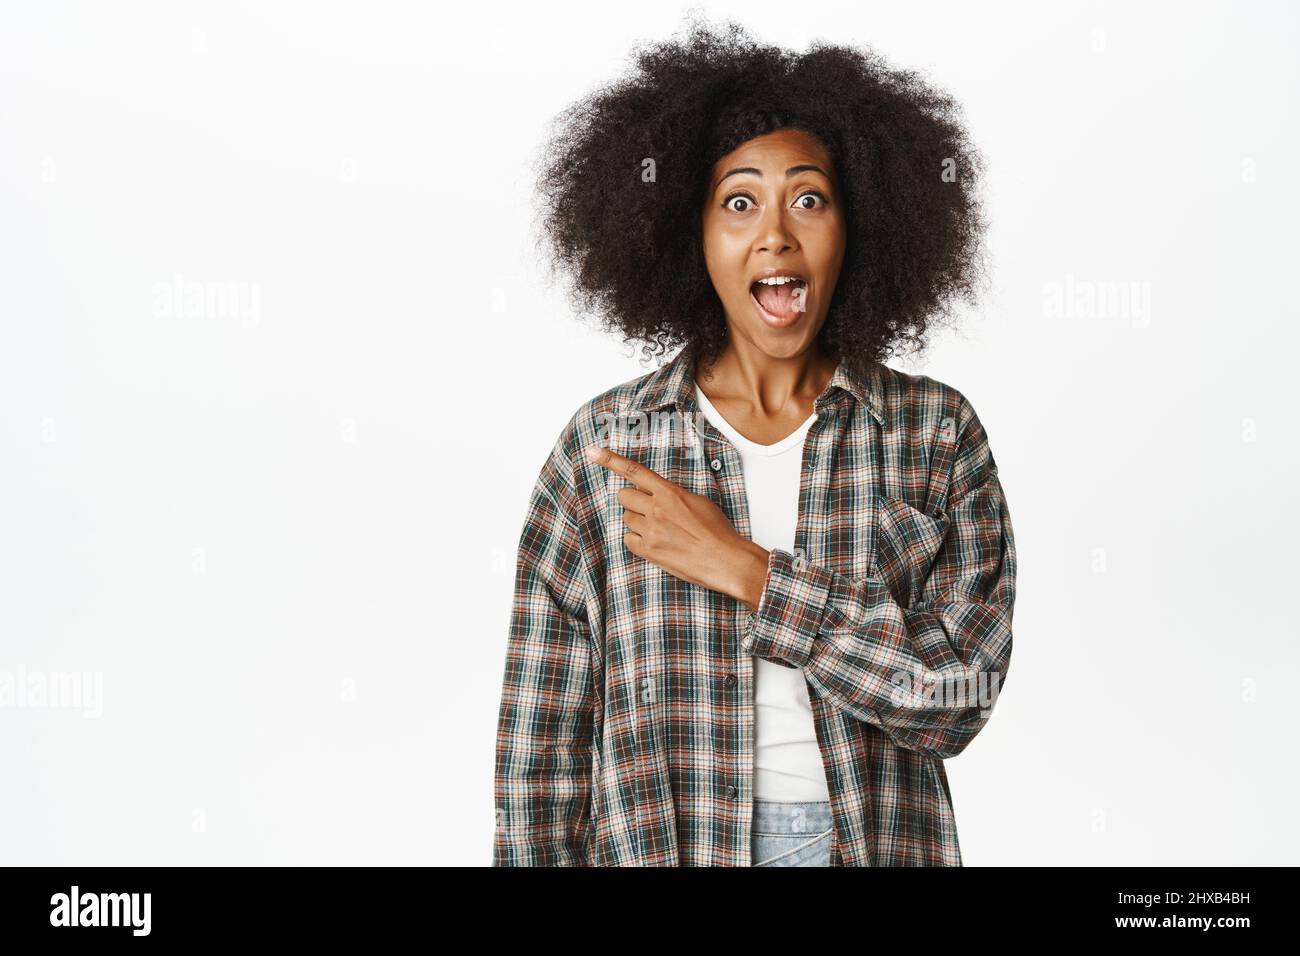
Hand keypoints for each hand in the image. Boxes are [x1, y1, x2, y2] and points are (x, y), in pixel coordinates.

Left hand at [584, 444, 770, 609]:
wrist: (724, 559)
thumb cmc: (717, 530)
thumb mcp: (697, 501)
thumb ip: (672, 494)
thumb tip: (657, 494)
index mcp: (669, 492)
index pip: (634, 471)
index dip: (610, 460)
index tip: (592, 451)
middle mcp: (656, 508)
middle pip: (624, 497)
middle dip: (633, 502)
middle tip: (649, 511)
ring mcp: (650, 530)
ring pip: (627, 519)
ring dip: (638, 522)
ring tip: (661, 531)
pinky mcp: (648, 551)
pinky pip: (628, 540)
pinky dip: (638, 541)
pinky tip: (656, 544)